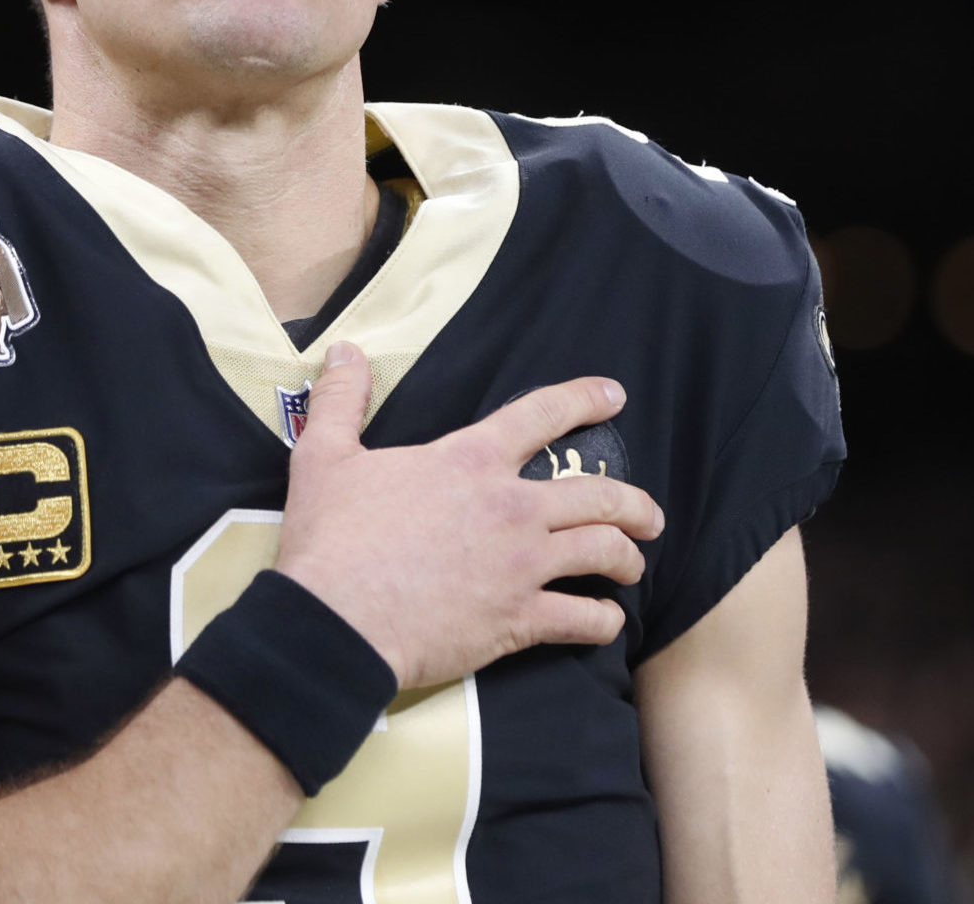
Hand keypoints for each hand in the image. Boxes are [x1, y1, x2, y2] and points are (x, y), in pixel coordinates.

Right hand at [273, 341, 664, 690]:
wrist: (335, 622)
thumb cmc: (330, 540)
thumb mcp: (324, 457)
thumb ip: (340, 400)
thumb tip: (343, 351)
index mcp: (469, 460)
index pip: (541, 414)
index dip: (583, 399)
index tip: (614, 396)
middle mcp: (510, 507)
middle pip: (597, 494)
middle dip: (634, 503)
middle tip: (649, 514)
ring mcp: (521, 566)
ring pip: (603, 551)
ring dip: (627, 557)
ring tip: (635, 563)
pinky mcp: (518, 619)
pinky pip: (582, 620)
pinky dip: (603, 620)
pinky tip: (607, 621)